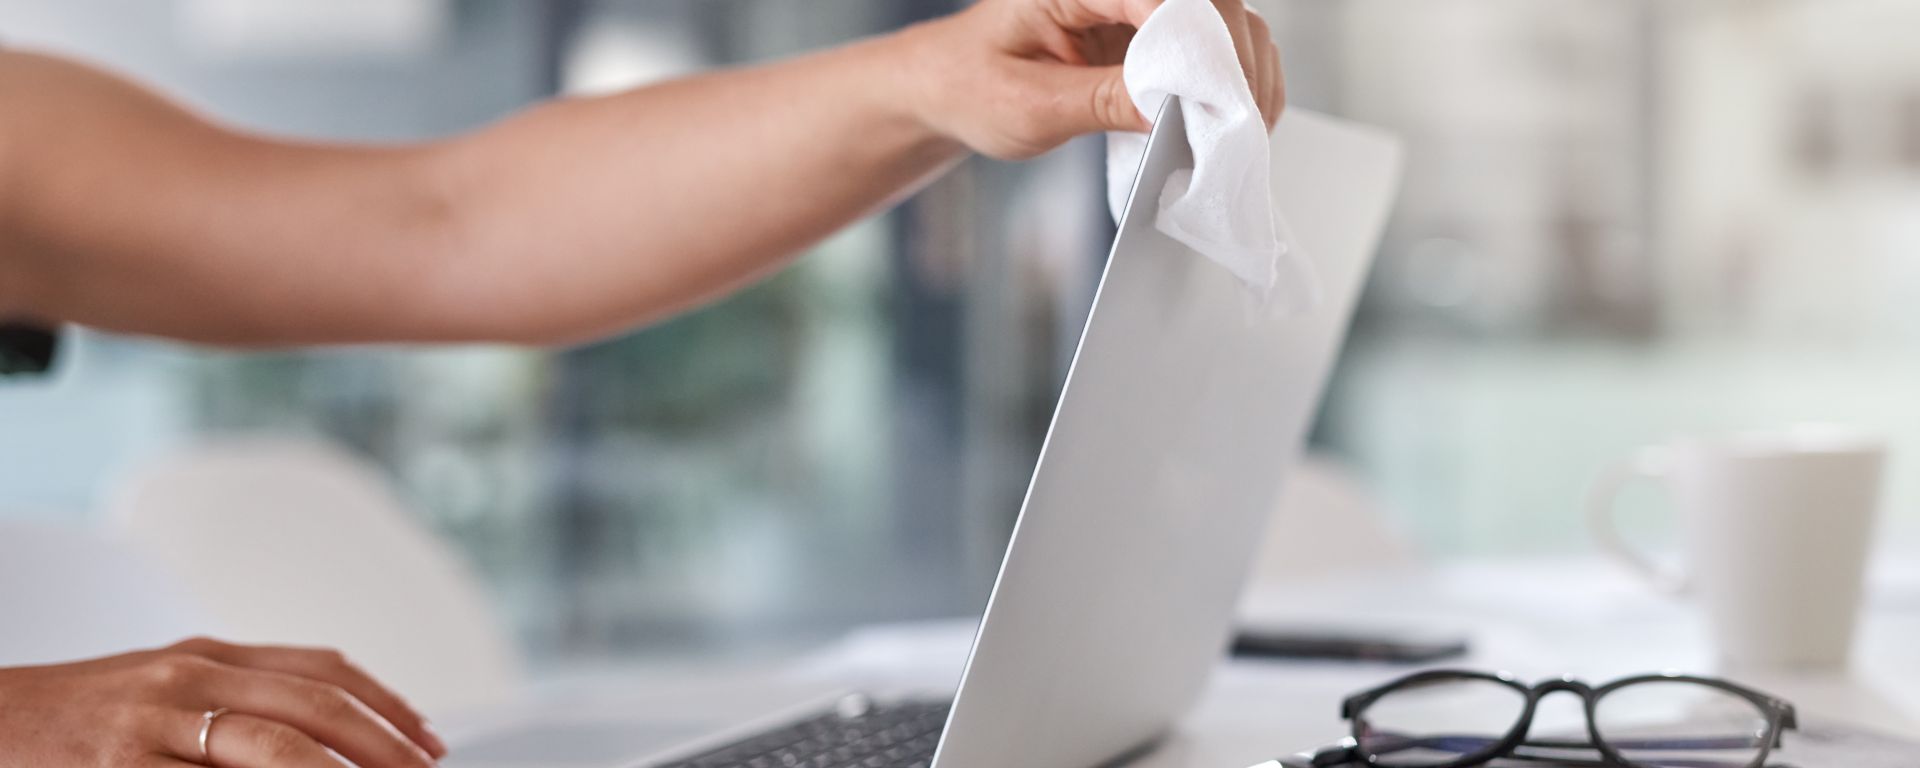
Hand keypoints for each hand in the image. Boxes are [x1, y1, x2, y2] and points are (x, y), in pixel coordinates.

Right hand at [0, 637, 446, 766]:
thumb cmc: (82, 717)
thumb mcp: (167, 687)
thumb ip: (243, 699)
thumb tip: (336, 735)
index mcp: (207, 655)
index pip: (323, 670)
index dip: (387, 705)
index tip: (428, 741)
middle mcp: (188, 679)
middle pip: (314, 707)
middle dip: (382, 747)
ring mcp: (153, 725)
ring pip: (270, 749)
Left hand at [898, 0, 1284, 159]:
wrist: (947, 88)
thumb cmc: (970, 87)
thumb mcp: (1029, 106)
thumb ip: (1099, 101)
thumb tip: (1168, 109)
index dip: (1200, 41)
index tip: (1218, 95)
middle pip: (1207, 0)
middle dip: (1232, 57)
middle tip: (1242, 120)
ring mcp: (1133, 2)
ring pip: (1220, 16)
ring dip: (1241, 69)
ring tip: (1244, 127)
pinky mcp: (1145, 28)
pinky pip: (1207, 42)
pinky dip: (1228, 78)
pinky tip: (1232, 117)